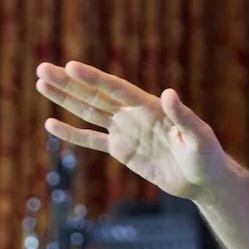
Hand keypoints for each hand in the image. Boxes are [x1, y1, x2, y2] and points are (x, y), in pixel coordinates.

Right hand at [35, 61, 228, 200]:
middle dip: (68, 83)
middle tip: (42, 68)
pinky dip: (73, 133)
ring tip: (42, 83)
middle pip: (94, 95)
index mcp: (150, 107)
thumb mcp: (198, 136)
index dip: (93, 78)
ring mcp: (125, 131)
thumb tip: (168, 94)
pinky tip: (51, 124)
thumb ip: (182, 116)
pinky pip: (92, 140)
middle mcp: (133, 114)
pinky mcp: (122, 151)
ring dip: (65, 99)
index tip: (70, 67)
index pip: (115, 89)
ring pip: (89, 111)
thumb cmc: (207, 156)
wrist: (204, 181)